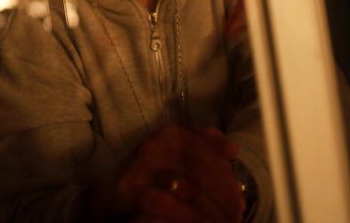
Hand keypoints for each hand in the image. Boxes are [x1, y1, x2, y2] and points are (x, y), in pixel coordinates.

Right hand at [87, 124, 245, 222]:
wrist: (108, 198)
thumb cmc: (150, 179)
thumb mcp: (177, 159)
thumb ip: (205, 150)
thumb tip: (231, 150)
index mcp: (170, 135)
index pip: (210, 155)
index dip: (228, 180)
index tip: (241, 200)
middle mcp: (155, 146)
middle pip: (203, 172)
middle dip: (225, 199)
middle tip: (236, 217)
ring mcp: (140, 168)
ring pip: (189, 190)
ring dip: (211, 212)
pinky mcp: (129, 191)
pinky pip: (164, 204)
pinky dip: (186, 217)